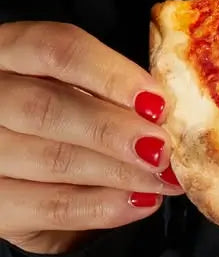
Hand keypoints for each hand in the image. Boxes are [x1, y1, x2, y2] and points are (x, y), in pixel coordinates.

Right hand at [0, 20, 180, 256]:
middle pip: (44, 107)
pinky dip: (103, 207)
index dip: (108, 73)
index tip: (157, 101)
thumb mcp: (72, 93)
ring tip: (163, 178)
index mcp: (6, 53)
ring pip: (51, 159)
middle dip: (112, 130)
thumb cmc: (59, 126)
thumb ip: (106, 94)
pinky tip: (141, 203)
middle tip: (162, 148)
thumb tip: (164, 113)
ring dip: (119, 171)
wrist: (23, 181)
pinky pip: (51, 208)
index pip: (51, 48)